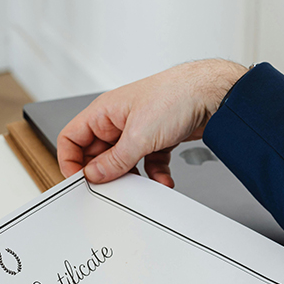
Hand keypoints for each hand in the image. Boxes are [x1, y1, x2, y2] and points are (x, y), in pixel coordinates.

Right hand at [57, 59, 246, 186]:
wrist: (213, 95)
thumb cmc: (175, 96)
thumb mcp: (139, 136)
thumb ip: (115, 160)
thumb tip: (95, 174)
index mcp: (104, 112)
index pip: (72, 138)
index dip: (70, 161)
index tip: (79, 180)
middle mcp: (118, 120)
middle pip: (98, 154)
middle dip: (105, 173)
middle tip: (112, 188)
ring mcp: (139, 130)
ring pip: (124, 161)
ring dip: (132, 177)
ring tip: (139, 186)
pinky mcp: (158, 139)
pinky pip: (148, 163)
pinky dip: (155, 174)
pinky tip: (163, 180)